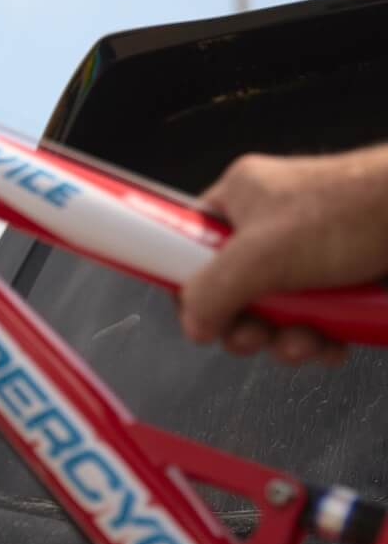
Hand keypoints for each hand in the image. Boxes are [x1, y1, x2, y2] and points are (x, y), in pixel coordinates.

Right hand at [179, 147, 387, 362]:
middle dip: (247, 325)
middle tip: (256, 336)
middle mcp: (272, 225)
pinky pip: (315, 320)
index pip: (189, 244)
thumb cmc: (354, 211)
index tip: (200, 316)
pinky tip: (332, 344)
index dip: (189, 285)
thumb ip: (213, 291)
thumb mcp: (262, 254)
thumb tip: (193, 325)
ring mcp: (310, 254)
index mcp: (242, 199)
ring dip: (286, 339)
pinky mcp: (343, 279)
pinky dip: (320, 339)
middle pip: (233, 290)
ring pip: (276, 312)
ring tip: (305, 342)